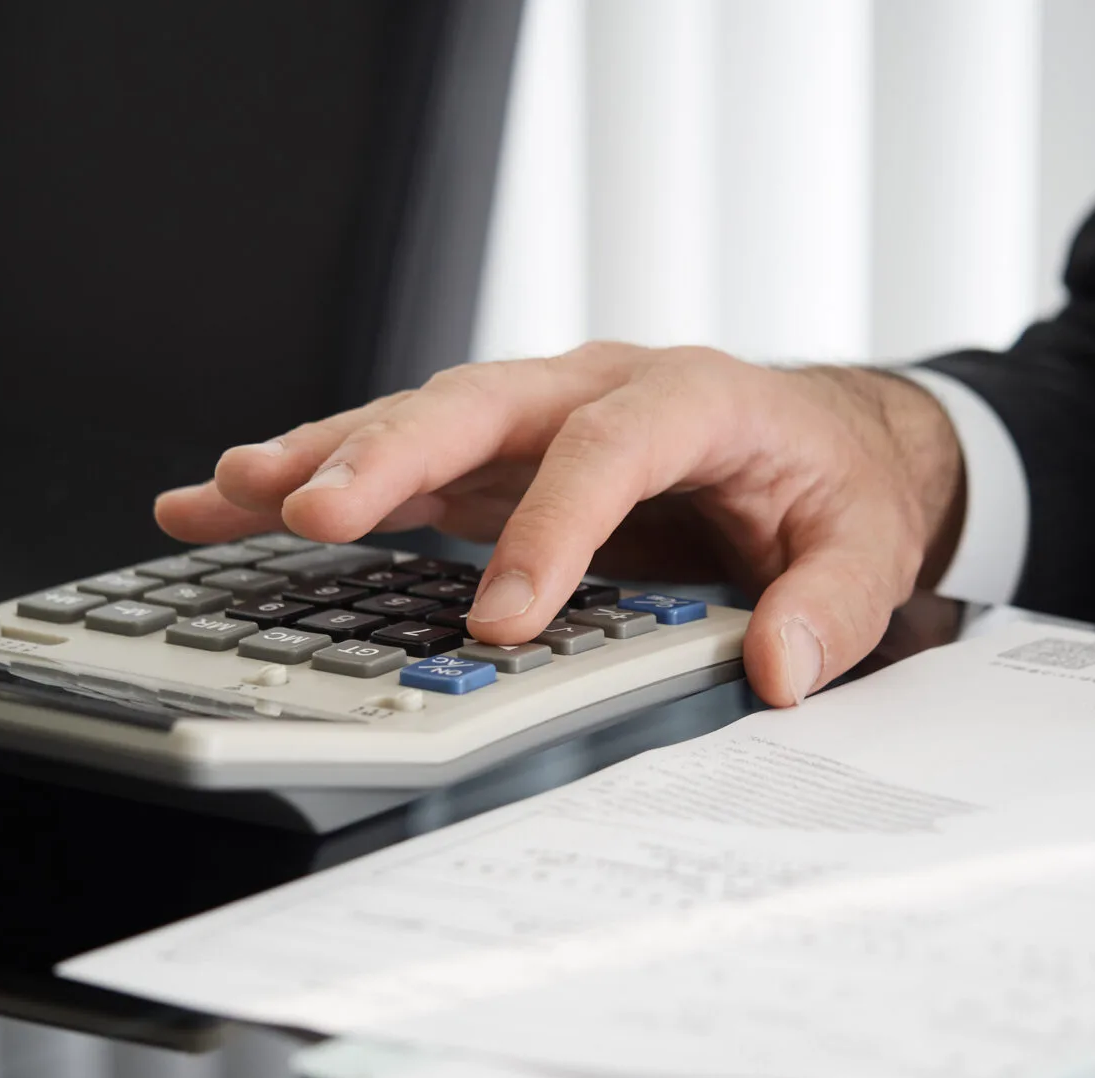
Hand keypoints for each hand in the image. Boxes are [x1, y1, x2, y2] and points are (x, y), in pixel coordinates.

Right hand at [155, 343, 964, 705]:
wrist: (831, 443)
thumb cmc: (839, 485)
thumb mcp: (867, 547)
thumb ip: (829, 606)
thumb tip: (777, 671)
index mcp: (696, 398)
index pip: (609, 448)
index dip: (551, 527)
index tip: (503, 621)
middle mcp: (601, 390)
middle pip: (483, 404)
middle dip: (391, 455)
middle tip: (309, 510)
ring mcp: (547, 419)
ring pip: (424, 424)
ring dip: (327, 457)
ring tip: (227, 493)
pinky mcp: (511, 460)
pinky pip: (413, 465)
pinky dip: (330, 480)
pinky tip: (248, 502)